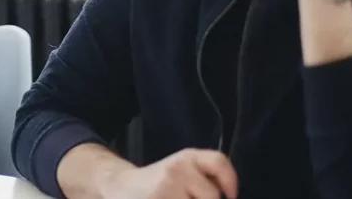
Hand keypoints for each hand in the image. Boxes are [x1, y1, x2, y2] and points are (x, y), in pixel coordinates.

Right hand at [102, 149, 237, 198]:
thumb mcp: (181, 170)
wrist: (120, 188)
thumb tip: (229, 194)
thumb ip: (205, 177)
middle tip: (189, 198)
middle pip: (212, 196)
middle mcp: (176, 169)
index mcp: (186, 157)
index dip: (230, 182)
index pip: (218, 163)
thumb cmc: (158, 184)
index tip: (230, 196)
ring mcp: (165, 189)